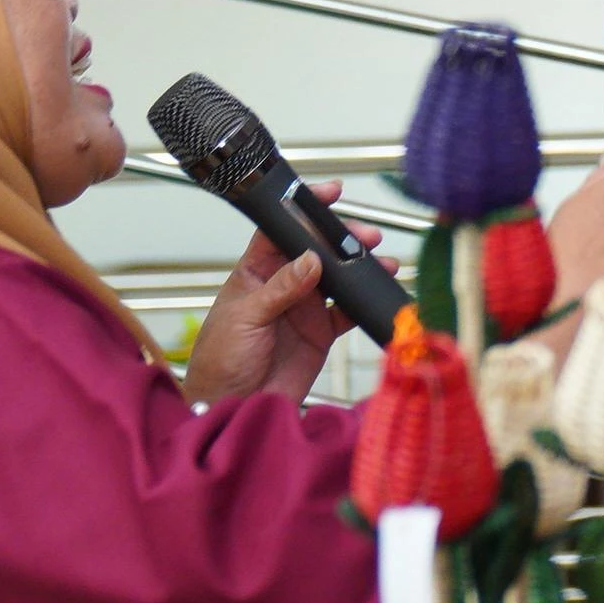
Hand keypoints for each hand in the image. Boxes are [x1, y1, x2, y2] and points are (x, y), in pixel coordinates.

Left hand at [184, 180, 388, 407]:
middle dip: (343, 240)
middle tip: (366, 238)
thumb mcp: (246, 317)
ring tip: (383, 264)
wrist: (233, 407)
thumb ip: (281, 288)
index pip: (280, 231)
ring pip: (338, 278)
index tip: (330, 194)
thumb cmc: (220, 359)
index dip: (303, 210)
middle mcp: (282, 285)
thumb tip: (312, 259)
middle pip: (317, 251)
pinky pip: (347, 311)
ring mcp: (304, 308)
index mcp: (255, 273)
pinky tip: (377, 294)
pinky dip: (364, 302)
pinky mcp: (321, 333)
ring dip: (360, 269)